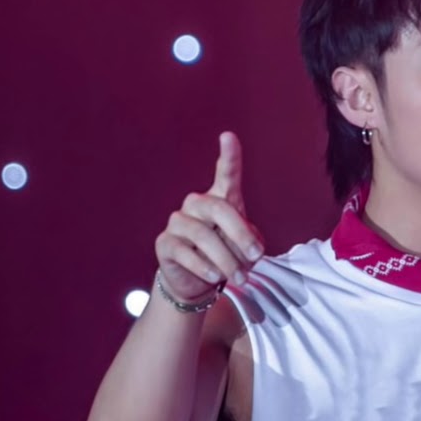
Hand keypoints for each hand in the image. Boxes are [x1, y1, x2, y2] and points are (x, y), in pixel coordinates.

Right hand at [154, 132, 264, 302]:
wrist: (197, 283)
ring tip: (239, 278)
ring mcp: (178, 221)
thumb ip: (249, 241)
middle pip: (219, 209)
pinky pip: (186, 253)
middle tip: (256, 257)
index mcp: (220, 199)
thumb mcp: (246, 249)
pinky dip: (206, 267)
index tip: (228, 137)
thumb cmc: (227, 257)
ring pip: (204, 236)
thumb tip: (247, 247)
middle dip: (240, 235)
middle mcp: (197, 204)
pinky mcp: (164, 243)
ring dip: (227, 260)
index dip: (228, 156)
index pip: (226, 174)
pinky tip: (215, 276)